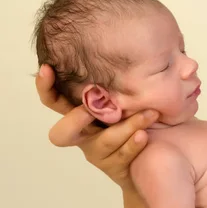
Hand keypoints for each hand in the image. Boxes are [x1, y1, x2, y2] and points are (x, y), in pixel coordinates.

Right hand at [35, 64, 157, 187]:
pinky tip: (144, 135)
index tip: (48, 68)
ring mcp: (99, 152)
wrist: (159, 153)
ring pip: (104, 142)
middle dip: (76, 120)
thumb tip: (137, 40)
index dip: (46, 87)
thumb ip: (128, 76)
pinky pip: (121, 156)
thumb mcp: (132, 94)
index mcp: (82, 112)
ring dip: (126, 126)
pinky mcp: (115, 167)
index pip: (55, 100)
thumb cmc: (142, 115)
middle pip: (63, 133)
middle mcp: (85, 134)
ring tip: (149, 114)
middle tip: (91, 108)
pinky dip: (133, 145)